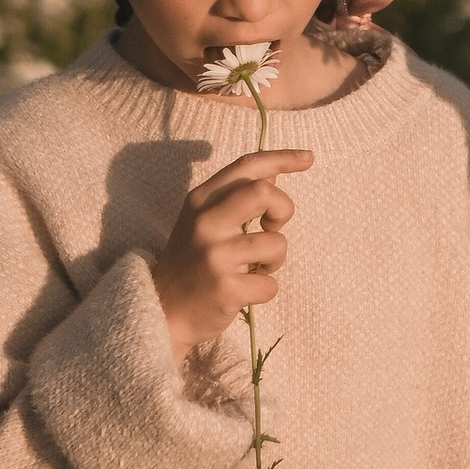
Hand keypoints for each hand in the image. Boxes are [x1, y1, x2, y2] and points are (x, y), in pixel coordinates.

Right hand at [150, 146, 315, 357]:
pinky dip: (265, 290)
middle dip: (283, 208)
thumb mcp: (203, 221)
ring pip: (276, 243)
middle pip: (263, 192)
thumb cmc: (191, 262)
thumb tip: (273, 172)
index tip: (308, 158)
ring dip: (275, 259)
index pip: (246, 166)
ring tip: (256, 268)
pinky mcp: (226, 288)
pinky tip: (245, 292)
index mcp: (200, 201)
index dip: (282, 157)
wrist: (161, 311)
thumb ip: (236, 197)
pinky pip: (270, 284)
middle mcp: (205, 223)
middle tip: (273, 227)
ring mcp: (215, 256)